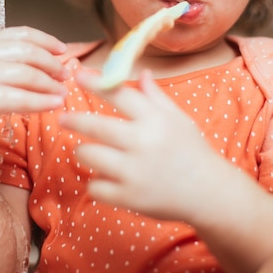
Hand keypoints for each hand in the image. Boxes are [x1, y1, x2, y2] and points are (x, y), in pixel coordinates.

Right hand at [0, 26, 68, 141]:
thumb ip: (16, 58)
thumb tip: (56, 60)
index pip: (24, 34)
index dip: (47, 40)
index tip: (63, 50)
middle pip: (30, 53)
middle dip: (52, 64)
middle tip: (65, 75)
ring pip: (29, 76)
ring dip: (51, 85)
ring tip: (63, 92)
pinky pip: (23, 99)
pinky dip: (43, 101)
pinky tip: (54, 104)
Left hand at [62, 69, 221, 221]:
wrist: (209, 193)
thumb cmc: (191, 150)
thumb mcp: (177, 118)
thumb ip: (155, 96)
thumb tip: (141, 73)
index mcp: (154, 120)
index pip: (118, 95)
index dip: (95, 83)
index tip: (77, 75)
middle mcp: (143, 143)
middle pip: (95, 126)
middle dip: (73, 119)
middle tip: (63, 117)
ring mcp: (134, 172)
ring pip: (89, 155)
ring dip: (83, 151)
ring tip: (87, 150)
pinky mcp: (129, 198)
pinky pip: (95, 186)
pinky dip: (96, 182)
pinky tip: (104, 178)